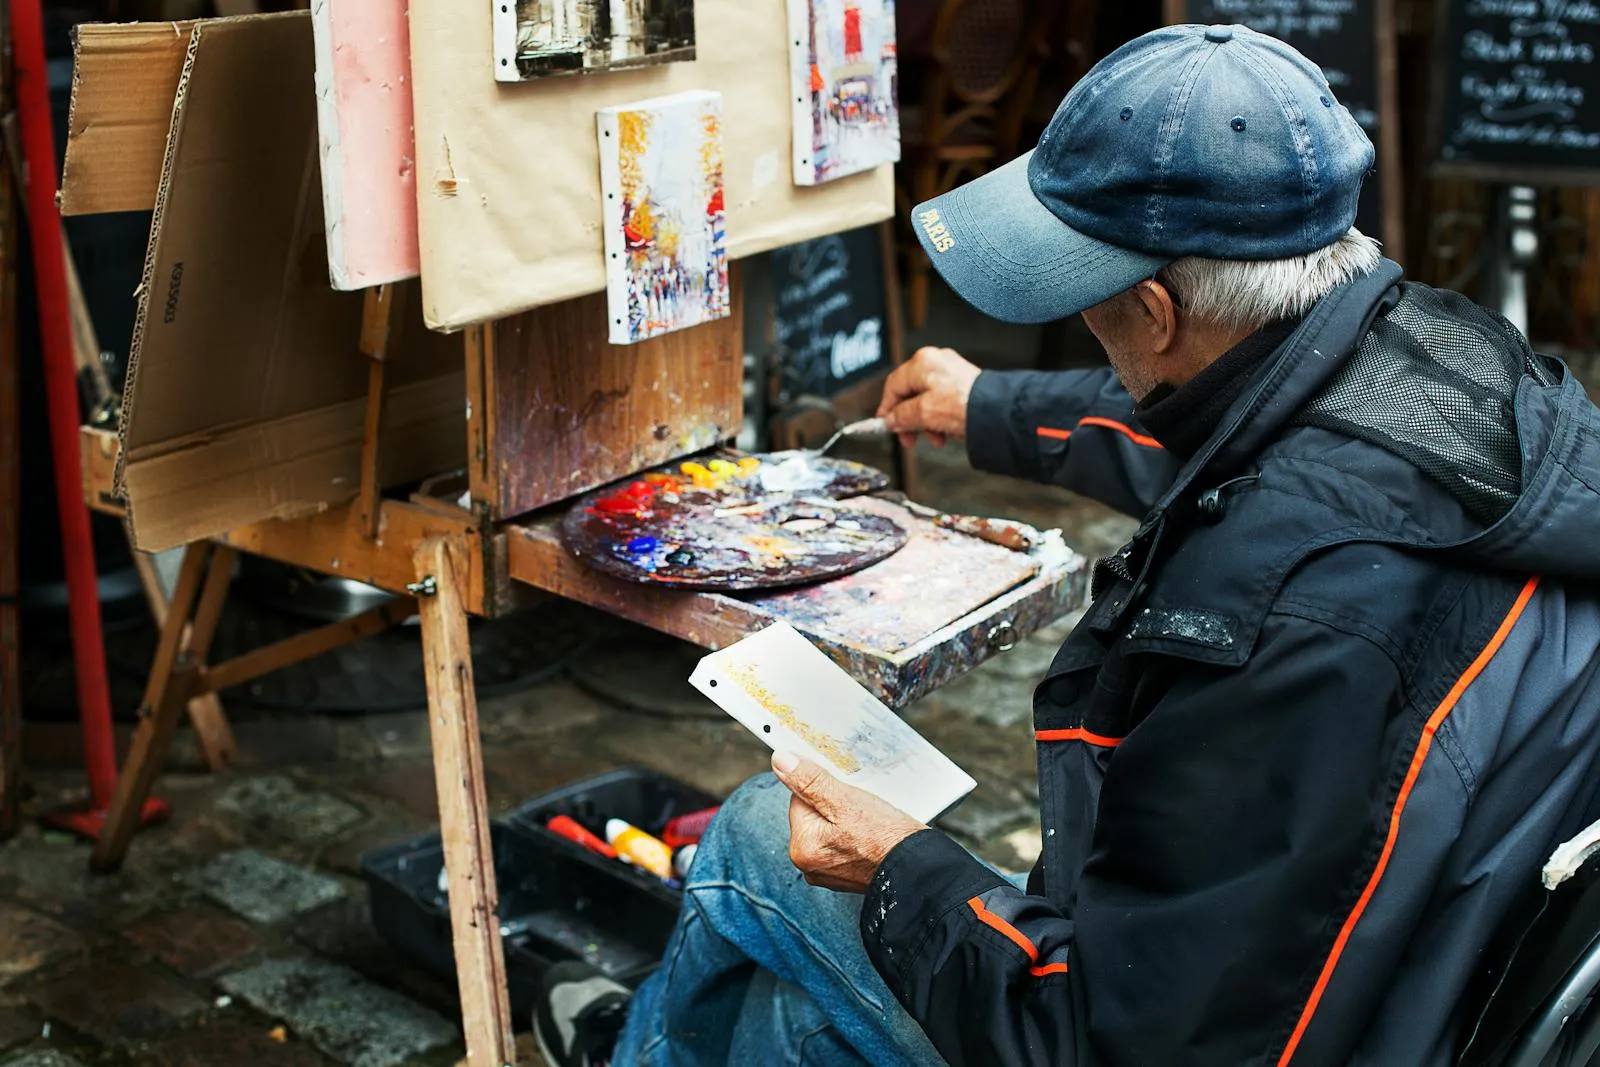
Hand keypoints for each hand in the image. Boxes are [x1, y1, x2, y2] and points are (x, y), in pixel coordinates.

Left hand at [771, 751, 926, 892]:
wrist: (918, 870)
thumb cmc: (884, 837)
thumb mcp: (844, 801)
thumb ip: (809, 781)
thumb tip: (781, 761)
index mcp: (801, 847)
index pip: (800, 799)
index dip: (824, 788)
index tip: (845, 791)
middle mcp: (808, 865)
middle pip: (814, 814)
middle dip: (835, 804)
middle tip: (860, 807)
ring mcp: (827, 873)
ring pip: (830, 827)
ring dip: (846, 818)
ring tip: (869, 821)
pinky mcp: (845, 876)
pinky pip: (843, 844)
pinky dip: (855, 835)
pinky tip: (871, 834)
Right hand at [876, 347, 980, 448]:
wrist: (997, 410)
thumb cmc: (965, 405)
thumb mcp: (923, 414)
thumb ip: (901, 417)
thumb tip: (890, 420)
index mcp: (922, 363)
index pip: (893, 385)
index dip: (886, 408)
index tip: (885, 424)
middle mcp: (936, 362)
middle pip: (911, 394)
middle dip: (909, 420)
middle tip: (909, 438)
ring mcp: (952, 371)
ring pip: (927, 400)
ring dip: (926, 423)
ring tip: (935, 439)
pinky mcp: (965, 383)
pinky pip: (943, 402)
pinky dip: (941, 418)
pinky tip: (947, 432)